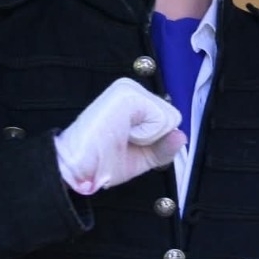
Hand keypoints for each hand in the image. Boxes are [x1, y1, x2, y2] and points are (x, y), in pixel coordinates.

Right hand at [54, 78, 183, 194]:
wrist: (77, 169)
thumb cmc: (101, 163)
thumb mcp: (142, 158)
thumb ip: (164, 148)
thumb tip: (181, 135)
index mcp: (134, 101)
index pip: (169, 120)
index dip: (156, 142)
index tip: (128, 145)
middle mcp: (131, 89)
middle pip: (172, 118)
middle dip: (154, 140)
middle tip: (124, 143)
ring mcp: (129, 89)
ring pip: (168, 118)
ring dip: (148, 138)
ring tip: (121, 138)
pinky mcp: (127, 94)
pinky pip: (159, 118)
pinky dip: (146, 135)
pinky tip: (124, 133)